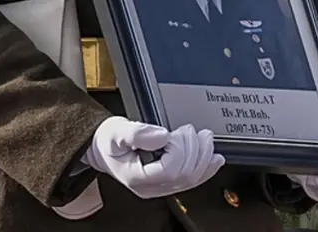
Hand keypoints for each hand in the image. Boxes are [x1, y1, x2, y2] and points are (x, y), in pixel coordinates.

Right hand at [83, 117, 224, 198]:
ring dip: (204, 156)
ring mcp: (161, 186)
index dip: (178, 149)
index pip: (169, 170)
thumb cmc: (107, 142)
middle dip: (195, 149)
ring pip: (192, 180)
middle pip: (185, 175)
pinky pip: (193, 180)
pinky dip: (207, 168)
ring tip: (205, 138)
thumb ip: (137, 133)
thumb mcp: (116, 132)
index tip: (174, 133)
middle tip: (191, 130)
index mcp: (137, 177)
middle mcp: (151, 186)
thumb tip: (162, 135)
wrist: (102, 149)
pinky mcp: (169, 180)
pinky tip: (215, 159)